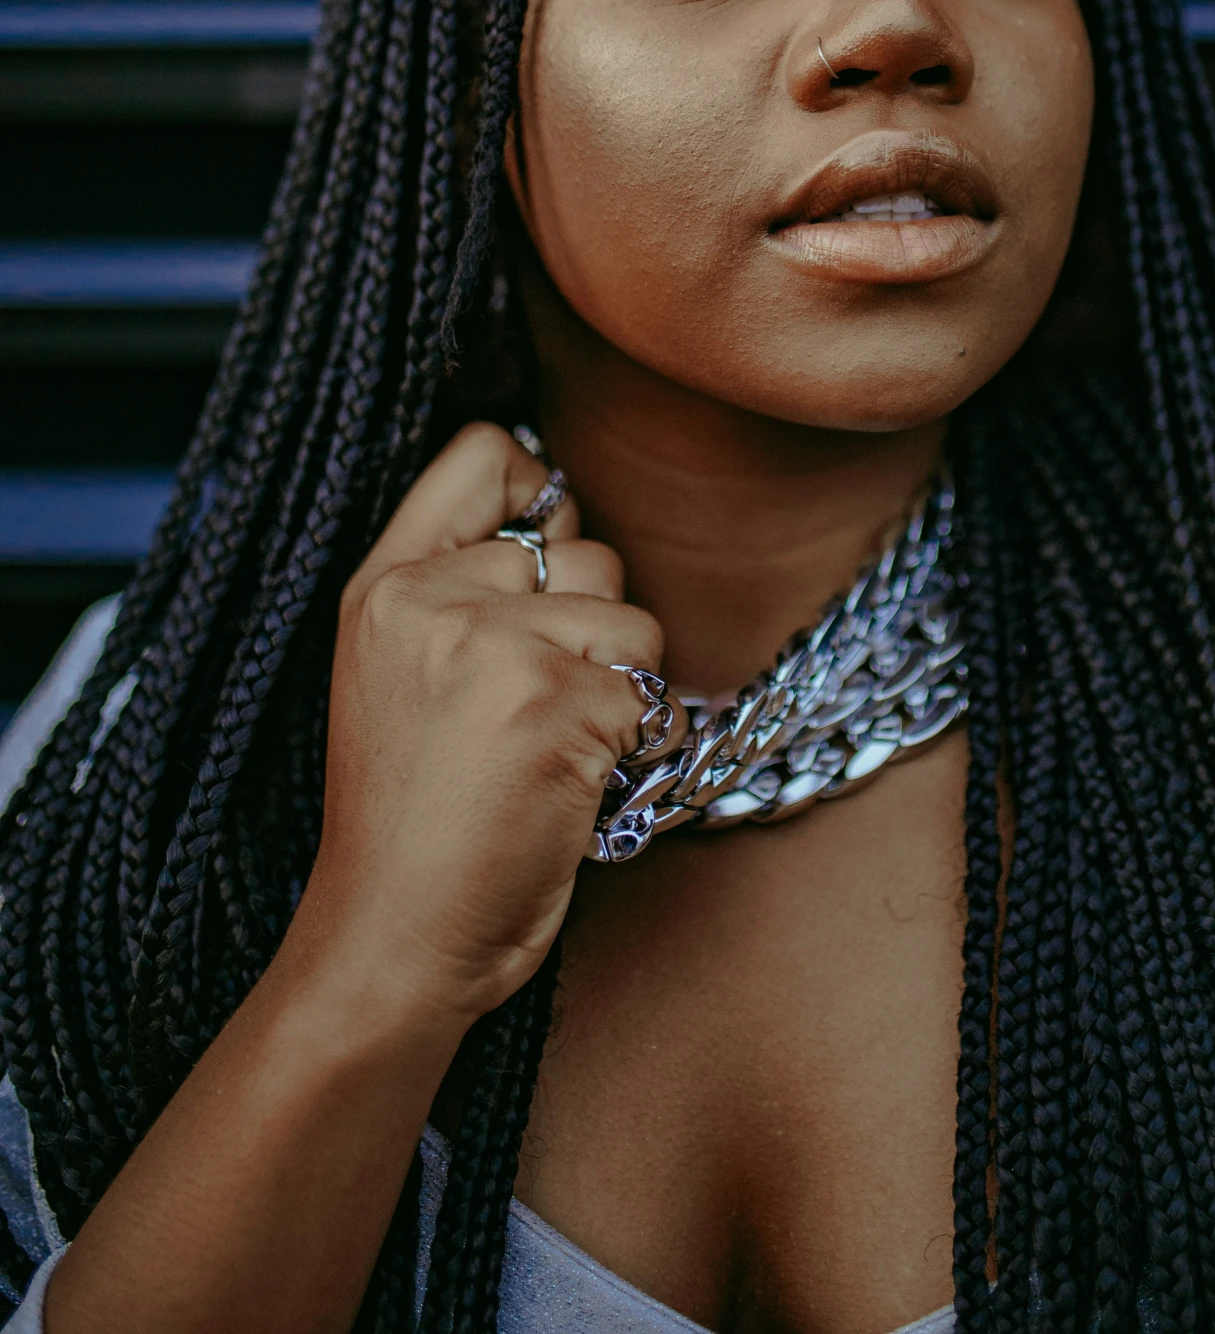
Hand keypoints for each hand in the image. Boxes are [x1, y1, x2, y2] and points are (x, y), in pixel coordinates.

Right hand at [289, 422, 682, 1031]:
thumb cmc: (411, 819)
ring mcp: (498, 647)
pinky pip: (651, 690)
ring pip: (631, 617)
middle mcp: (434, 599)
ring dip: (618, 688)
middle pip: (585, 547)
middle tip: (530, 713)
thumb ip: (459, 585)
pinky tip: (572, 787)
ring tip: (548, 753)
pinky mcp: (560, 703)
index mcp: (384, 583)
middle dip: (589, 626)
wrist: (392, 940)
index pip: (485, 452)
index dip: (539, 489)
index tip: (543, 556)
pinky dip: (634, 746)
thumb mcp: (393, 671)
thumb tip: (564, 507)